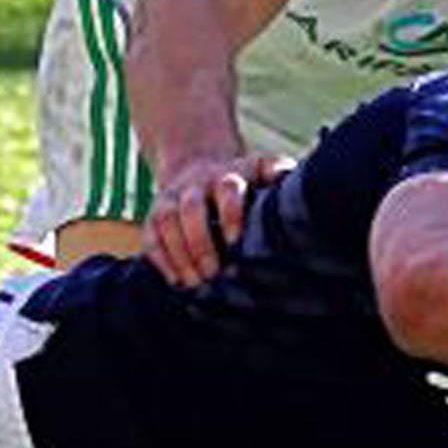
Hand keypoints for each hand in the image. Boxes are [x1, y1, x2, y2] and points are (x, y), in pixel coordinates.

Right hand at [144, 152, 294, 286]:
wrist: (198, 163)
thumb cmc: (244, 180)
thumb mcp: (262, 169)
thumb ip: (278, 172)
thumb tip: (296, 184)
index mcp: (229, 175)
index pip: (228, 189)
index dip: (230, 214)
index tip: (236, 242)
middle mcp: (196, 184)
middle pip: (191, 208)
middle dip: (200, 242)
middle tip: (214, 274)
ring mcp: (172, 198)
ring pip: (167, 221)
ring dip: (179, 254)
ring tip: (194, 284)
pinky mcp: (154, 214)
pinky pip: (150, 234)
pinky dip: (160, 259)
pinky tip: (175, 281)